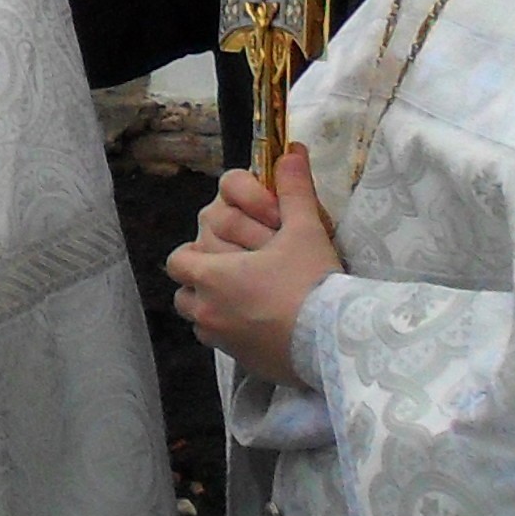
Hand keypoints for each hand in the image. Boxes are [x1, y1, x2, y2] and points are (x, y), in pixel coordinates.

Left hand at [166, 149, 342, 383]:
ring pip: (200, 321)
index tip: (221, 251)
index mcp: (211, 275)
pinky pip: (223, 344)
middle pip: (184, 293)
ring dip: (215, 309)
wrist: (337, 341)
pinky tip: (263, 325)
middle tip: (237, 275)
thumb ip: (293, 190)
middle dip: (202, 282)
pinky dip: (233, 333)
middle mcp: (206, 310)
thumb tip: (291, 152)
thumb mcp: (305, 229)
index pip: (177, 260)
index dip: (195, 252)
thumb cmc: (313, 282)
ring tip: (249, 299)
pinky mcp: (243, 363)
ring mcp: (222, 340)